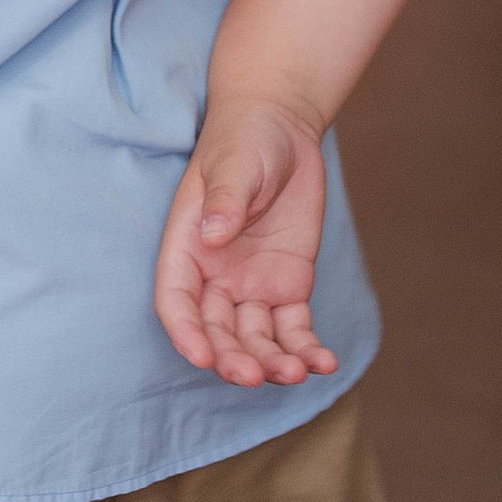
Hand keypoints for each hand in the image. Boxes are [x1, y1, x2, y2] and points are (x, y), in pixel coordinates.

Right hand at [153, 94, 337, 389]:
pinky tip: (324, 363)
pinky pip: (294, 328)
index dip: (185, 332)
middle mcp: (215, 275)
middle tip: (255, 375)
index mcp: (188, 246)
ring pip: (256, 338)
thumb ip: (225, 200)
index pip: (176, 300)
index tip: (203, 356)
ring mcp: (252, 285)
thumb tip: (214, 235)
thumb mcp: (234, 164)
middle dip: (233, 357)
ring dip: (272, 361)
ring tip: (297, 373)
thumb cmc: (245, 139)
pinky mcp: (288, 287)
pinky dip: (306, 349)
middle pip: (217, 330)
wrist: (282, 126)